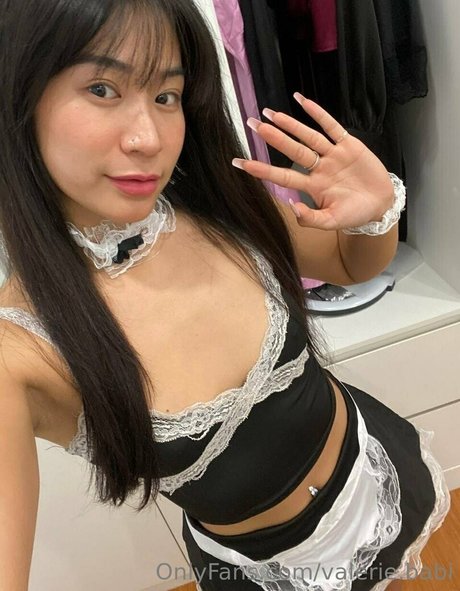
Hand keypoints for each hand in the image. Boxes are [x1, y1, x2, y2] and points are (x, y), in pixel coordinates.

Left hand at [232, 93, 394, 230]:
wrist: (382, 204)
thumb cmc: (355, 214)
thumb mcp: (332, 222)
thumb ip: (312, 219)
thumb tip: (293, 208)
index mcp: (313, 186)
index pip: (283, 176)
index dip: (262, 169)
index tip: (240, 163)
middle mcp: (319, 168)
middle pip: (292, 150)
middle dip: (272, 137)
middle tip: (252, 124)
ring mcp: (332, 156)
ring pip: (308, 136)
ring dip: (290, 124)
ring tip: (270, 113)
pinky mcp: (348, 145)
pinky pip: (331, 127)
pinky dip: (317, 113)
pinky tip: (301, 101)